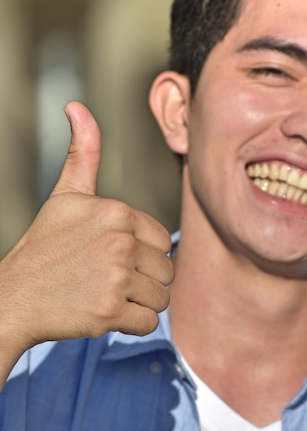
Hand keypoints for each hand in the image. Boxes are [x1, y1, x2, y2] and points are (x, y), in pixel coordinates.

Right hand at [0, 102, 173, 382]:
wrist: (14, 296)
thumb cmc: (45, 246)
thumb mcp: (66, 195)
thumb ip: (83, 153)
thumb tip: (76, 105)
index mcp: (117, 212)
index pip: (164, 241)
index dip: (143, 253)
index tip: (111, 256)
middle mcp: (120, 241)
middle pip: (167, 270)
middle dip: (143, 279)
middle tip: (107, 279)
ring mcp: (115, 278)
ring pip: (161, 297)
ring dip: (139, 303)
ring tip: (106, 294)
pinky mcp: (109, 312)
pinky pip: (149, 323)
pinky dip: (130, 324)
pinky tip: (103, 313)